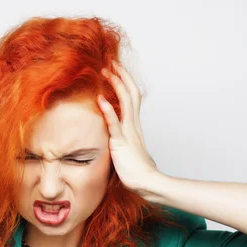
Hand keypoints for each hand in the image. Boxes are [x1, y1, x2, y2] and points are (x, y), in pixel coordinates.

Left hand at [97, 60, 159, 194]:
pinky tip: (100, 99)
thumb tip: (118, 138)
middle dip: (121, 76)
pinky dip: (108, 110)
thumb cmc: (137, 170)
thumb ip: (123, 140)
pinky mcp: (121, 143)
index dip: (124, 82)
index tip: (116, 70)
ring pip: (125, 102)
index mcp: (134, 126)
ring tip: (106, 71)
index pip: (132, 98)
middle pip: (131, 93)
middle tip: (111, 62)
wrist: (146, 183)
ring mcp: (128, 132)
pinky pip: (115, 124)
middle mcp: (133, 125)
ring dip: (116, 85)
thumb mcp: (128, 150)